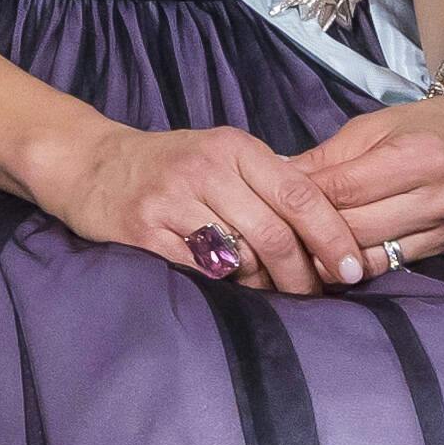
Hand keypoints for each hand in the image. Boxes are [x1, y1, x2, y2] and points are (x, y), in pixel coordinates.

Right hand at [22, 118, 360, 297]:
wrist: (92, 164)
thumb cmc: (170, 166)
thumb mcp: (221, 156)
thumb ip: (268, 184)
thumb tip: (328, 234)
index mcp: (234, 147)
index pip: (300, 194)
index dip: (331, 236)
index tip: (351, 269)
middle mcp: (205, 168)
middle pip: (273, 234)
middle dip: (301, 274)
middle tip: (313, 297)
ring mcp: (171, 199)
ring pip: (238, 256)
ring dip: (262, 284)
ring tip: (269, 293)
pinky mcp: (142, 231)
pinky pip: (198, 271)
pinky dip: (221, 287)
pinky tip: (227, 289)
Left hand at [292, 97, 443, 284]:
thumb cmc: (422, 126)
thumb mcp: (372, 128)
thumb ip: (326, 158)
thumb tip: (275, 176)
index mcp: (419, 156)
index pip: (345, 189)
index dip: (303, 198)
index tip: (270, 200)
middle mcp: (437, 196)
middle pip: (355, 226)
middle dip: (310, 229)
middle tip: (275, 228)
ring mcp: (443, 228)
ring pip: (369, 254)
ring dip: (327, 255)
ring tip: (296, 248)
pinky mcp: (443, 248)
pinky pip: (388, 266)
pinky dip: (354, 264)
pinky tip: (330, 258)